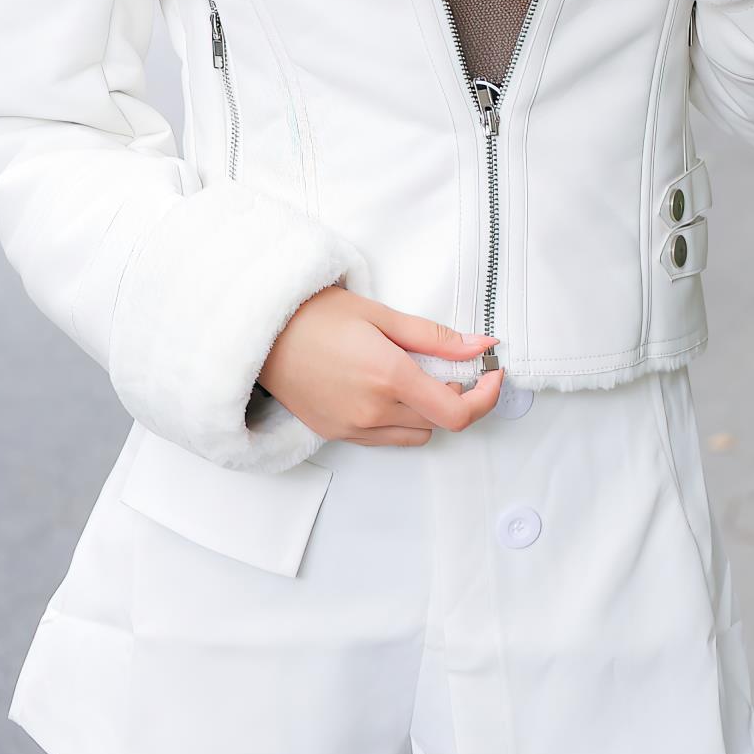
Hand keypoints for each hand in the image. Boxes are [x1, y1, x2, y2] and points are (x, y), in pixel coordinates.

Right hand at [257, 282, 503, 446]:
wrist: (260, 334)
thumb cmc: (316, 315)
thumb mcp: (381, 315)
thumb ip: (435, 337)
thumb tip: (481, 346)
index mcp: (390, 378)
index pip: (457, 412)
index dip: (485, 398)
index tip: (492, 374)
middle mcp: (373, 412)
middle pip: (440, 421)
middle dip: (455, 393)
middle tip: (447, 362)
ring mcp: (353, 429)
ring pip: (415, 433)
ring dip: (427, 410)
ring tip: (410, 374)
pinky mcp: (337, 434)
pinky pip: (386, 437)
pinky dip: (399, 419)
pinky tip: (385, 388)